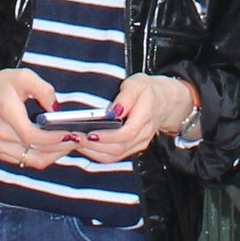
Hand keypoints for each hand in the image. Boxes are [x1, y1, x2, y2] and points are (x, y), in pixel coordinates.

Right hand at [0, 64, 72, 168]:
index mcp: (7, 114)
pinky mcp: (5, 153)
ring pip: (34, 161)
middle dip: (61, 148)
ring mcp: (2, 146)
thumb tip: (56, 109)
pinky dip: (46, 157)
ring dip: (56, 154)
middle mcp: (3, 134)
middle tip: (80, 138)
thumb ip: (43, 90)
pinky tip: (58, 146)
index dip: (52, 138)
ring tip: (72, 142)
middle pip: (36, 152)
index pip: (30, 135)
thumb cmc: (2, 85)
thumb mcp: (23, 76)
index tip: (71, 134)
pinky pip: (29, 161)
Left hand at [76, 74, 199, 162]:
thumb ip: (125, 96)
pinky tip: (85, 145)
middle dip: (94, 146)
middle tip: (75, 137)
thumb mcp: (137, 84)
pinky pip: (114, 156)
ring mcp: (139, 143)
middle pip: (118, 148)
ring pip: (114, 156)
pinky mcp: (133, 148)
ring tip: (76, 141)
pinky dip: (97, 153)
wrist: (165, 101)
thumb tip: (114, 111)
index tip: (89, 132)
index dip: (107, 136)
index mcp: (146, 116)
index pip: (126, 133)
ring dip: (93, 151)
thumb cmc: (148, 91)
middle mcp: (144, 134)